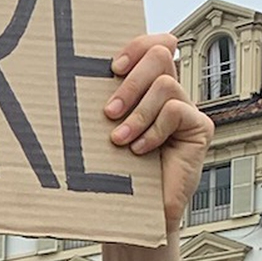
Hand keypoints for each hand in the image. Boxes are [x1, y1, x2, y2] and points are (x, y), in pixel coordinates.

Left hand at [105, 33, 213, 233]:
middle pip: (161, 56)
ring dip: (137, 114)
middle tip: (108, 113)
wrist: (132, 215)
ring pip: (165, 84)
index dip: (138, 45)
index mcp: (147, 89)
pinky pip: (176, 111)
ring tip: (120, 141)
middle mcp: (170, 94)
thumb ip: (100, 105)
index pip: (155, 45)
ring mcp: (187, 110)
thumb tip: (61, 79)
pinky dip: (153, 130)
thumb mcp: (101, 133)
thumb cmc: (112, 174)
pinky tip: (141, 151)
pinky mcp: (199, 129)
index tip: (113, 67)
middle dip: (130, 82)